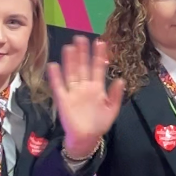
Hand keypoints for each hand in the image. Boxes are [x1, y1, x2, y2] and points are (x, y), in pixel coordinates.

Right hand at [47, 37, 123, 158]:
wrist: (86, 138)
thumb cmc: (99, 123)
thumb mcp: (112, 109)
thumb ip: (116, 95)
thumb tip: (121, 80)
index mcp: (97, 87)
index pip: (98, 68)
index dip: (99, 56)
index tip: (101, 42)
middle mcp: (85, 86)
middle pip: (83, 66)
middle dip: (83, 52)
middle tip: (81, 37)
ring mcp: (73, 92)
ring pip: (71, 73)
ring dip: (70, 61)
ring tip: (70, 47)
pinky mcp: (63, 100)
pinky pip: (59, 87)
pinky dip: (55, 77)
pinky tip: (53, 65)